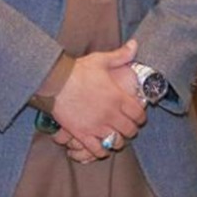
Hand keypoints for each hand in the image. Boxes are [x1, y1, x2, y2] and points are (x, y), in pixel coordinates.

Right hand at [51, 39, 147, 159]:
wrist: (55, 82)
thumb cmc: (78, 70)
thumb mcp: (102, 60)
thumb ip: (121, 55)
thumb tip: (135, 44)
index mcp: (118, 98)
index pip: (138, 114)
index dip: (141, 117)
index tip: (138, 117)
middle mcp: (110, 114)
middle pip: (129, 130)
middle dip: (131, 130)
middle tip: (127, 127)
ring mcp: (96, 125)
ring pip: (115, 142)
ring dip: (118, 141)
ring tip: (115, 137)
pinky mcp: (81, 133)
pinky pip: (96, 149)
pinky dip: (101, 151)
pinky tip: (101, 148)